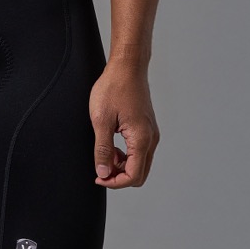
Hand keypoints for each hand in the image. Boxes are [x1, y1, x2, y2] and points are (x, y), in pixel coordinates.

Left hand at [89, 61, 159, 188]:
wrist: (127, 66)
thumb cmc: (114, 87)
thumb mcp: (101, 120)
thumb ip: (103, 150)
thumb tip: (103, 173)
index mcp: (141, 139)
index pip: (133, 176)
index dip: (114, 182)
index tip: (98, 177)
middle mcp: (151, 138)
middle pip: (140, 173)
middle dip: (119, 176)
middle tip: (100, 168)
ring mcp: (151, 132)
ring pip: (140, 163)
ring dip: (122, 165)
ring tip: (104, 154)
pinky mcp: (147, 127)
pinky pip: (140, 151)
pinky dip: (127, 155)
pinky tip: (113, 144)